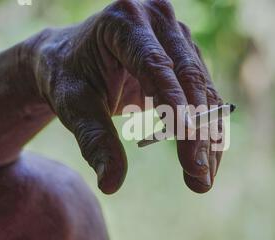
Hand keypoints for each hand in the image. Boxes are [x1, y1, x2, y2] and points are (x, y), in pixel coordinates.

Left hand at [32, 0, 223, 193]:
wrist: (72, 58)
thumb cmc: (67, 76)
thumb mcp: (73, 105)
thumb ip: (93, 138)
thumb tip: (110, 184)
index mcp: (124, 20)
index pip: (155, 64)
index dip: (175, 104)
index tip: (189, 142)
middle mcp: (158, 20)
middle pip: (188, 77)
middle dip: (197, 130)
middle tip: (198, 175)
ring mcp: (176, 35)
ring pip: (204, 89)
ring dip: (207, 136)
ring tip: (202, 180)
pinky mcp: (186, 54)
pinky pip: (204, 94)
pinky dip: (205, 129)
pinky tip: (205, 159)